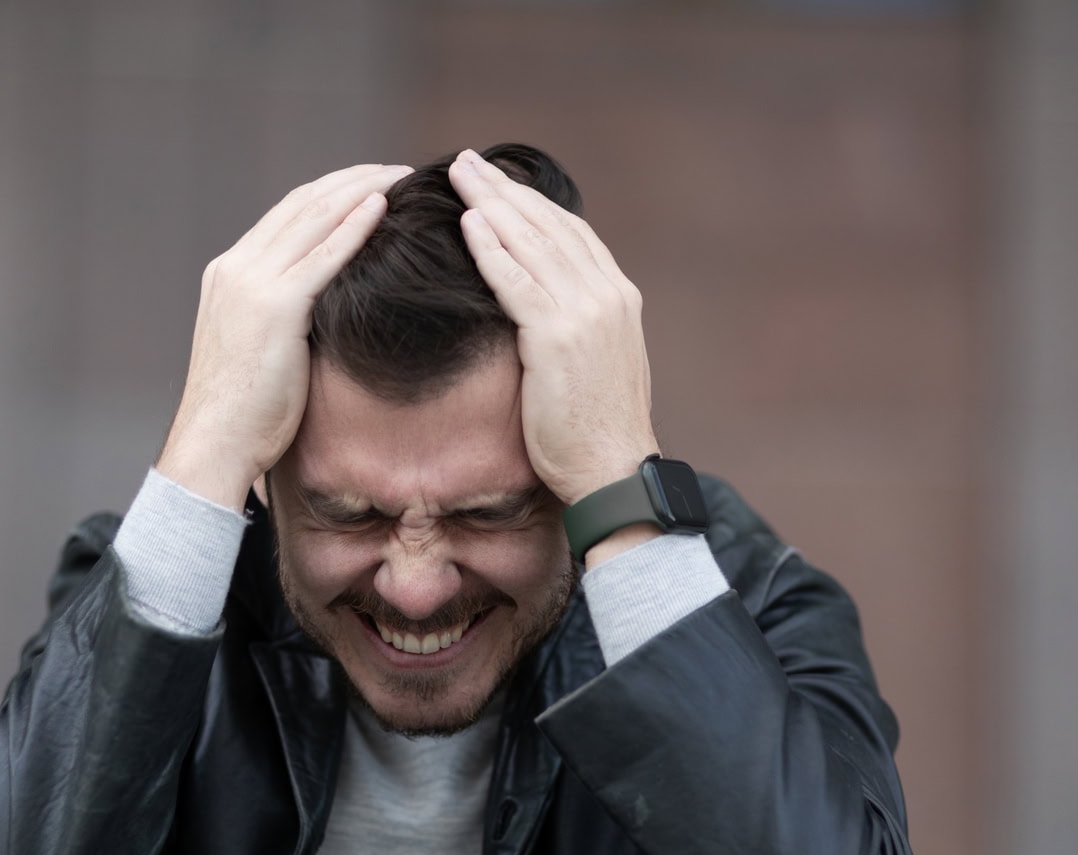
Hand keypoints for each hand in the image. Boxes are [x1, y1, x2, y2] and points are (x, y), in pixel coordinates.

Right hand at [158, 162, 410, 508]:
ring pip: (314, 217)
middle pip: (303, 203)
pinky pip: (323, 256)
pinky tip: (383, 207)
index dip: (333, 192)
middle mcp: (237, 267)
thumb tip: (326, 309)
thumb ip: (285, 315)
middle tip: (397, 168)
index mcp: (230, 273)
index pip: (287, 214)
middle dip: (353, 179)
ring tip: (401, 177)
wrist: (215, 442)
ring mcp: (252, 283)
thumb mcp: (260, 347)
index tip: (371, 182)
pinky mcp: (274, 307)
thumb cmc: (245, 412)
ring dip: (362, 190)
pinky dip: (355, 226)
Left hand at [448, 149, 658, 508]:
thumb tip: (541, 305)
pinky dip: (492, 250)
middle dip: (505, 190)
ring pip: (531, 243)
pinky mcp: (558, 337)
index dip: (531, 203)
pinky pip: (517, 281)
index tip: (497, 182)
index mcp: (617, 297)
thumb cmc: (594, 429)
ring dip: (491, 205)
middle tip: (467, 162)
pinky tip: (468, 225)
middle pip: (548, 226)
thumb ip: (575, 323)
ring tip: (459, 177)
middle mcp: (607, 295)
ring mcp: (586, 313)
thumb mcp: (592, 362)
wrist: (612, 469)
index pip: (570, 233)